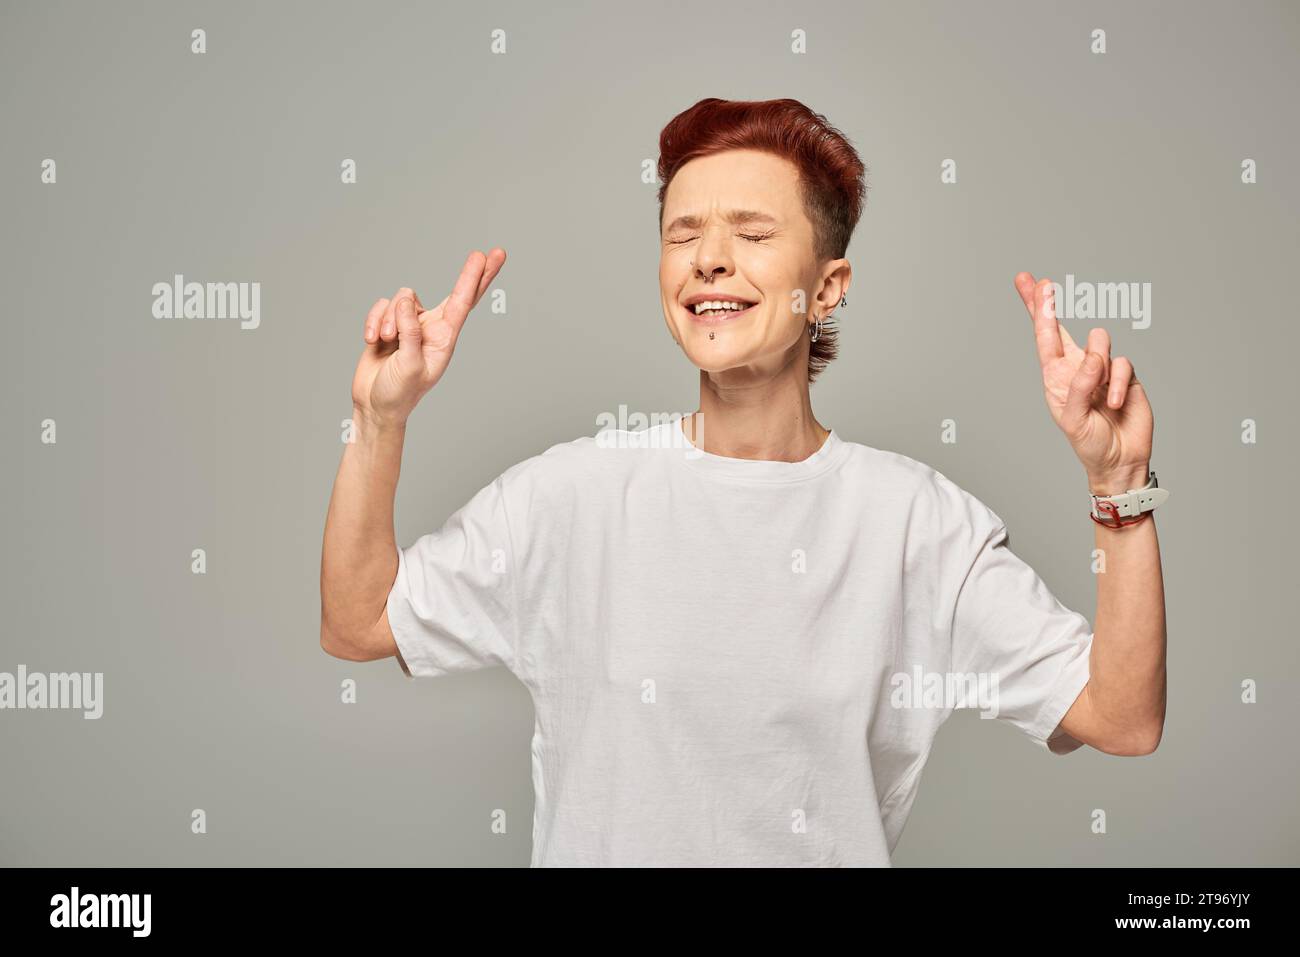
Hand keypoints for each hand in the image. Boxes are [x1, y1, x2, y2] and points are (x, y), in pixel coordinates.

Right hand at [351, 248, 505, 427]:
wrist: (373, 405)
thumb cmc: (398, 393)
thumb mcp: (409, 366)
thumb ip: (410, 332)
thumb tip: (406, 302)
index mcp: (444, 340)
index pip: (464, 304)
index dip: (476, 279)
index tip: (490, 257)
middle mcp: (431, 329)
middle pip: (452, 294)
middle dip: (468, 274)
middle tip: (483, 254)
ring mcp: (410, 325)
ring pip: (402, 299)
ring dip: (389, 318)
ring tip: (385, 341)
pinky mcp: (389, 324)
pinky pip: (382, 306)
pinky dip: (373, 321)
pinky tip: (372, 341)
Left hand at [1013, 273, 1153, 492]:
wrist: (1121, 460)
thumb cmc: (1090, 442)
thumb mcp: (1073, 419)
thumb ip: (1078, 386)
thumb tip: (1093, 356)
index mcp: (1056, 377)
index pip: (1044, 338)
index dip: (1038, 311)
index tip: (1030, 284)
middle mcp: (1076, 368)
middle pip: (1062, 328)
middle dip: (1049, 305)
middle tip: (1042, 283)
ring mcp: (1102, 370)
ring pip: (1099, 341)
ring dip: (1098, 363)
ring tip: (1099, 391)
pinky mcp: (1126, 375)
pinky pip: (1122, 364)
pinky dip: (1117, 384)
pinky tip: (1115, 403)